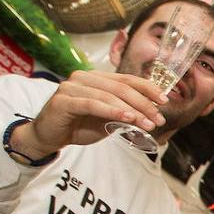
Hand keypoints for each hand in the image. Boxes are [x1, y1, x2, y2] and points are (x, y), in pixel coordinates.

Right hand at [11, 70, 167, 158]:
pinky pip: (93, 104)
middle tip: (158, 119)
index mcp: (97, 78)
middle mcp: (84, 77)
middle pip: (121, 87)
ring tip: (147, 123)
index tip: (165, 100)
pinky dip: (112, 110)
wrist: (49, 136)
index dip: (148, 88)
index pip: (127, 79)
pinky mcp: (64, 100)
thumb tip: (151, 114)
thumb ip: (125, 113)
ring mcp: (72, 87)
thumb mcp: (108, 120)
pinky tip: (127, 117)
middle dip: (144, 103)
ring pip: (109, 95)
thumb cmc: (78, 125)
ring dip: (132, 110)